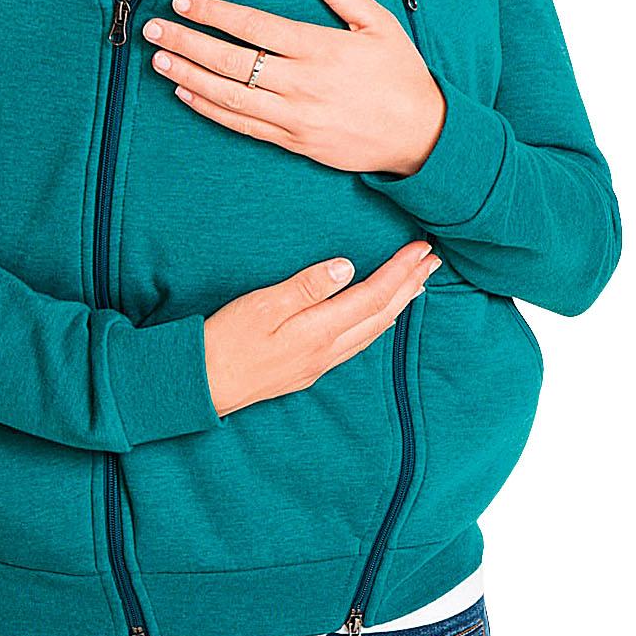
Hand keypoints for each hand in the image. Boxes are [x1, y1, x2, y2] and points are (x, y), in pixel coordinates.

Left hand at [140, 0, 445, 176]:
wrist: (422, 136)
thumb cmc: (401, 76)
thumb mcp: (380, 25)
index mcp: (319, 48)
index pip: (253, 26)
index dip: (214, 13)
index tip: (183, 2)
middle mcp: (301, 83)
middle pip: (230, 60)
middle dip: (186, 42)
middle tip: (153, 28)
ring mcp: (294, 117)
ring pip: (228, 95)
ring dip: (189, 75)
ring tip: (159, 59)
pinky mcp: (294, 142)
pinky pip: (242, 125)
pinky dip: (210, 110)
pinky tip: (186, 94)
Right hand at [204, 241, 442, 417]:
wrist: (201, 386)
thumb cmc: (224, 341)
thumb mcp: (261, 305)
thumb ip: (305, 286)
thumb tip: (346, 268)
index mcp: (318, 331)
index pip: (373, 296)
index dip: (400, 272)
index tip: (421, 249)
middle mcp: (327, 350)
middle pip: (382, 315)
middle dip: (410, 286)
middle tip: (433, 261)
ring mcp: (319, 363)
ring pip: (372, 332)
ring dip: (398, 305)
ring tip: (417, 285)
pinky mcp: (308, 368)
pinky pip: (357, 343)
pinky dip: (377, 324)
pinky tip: (379, 318)